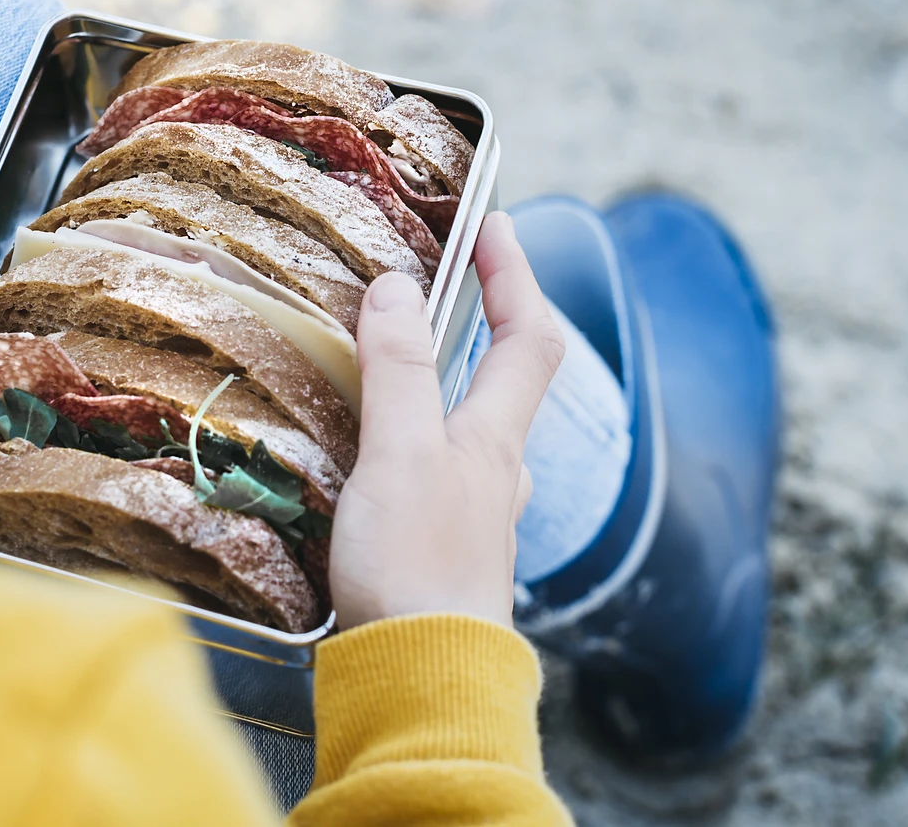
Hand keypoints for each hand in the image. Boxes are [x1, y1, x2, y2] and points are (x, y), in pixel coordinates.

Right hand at [329, 212, 566, 629]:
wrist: (420, 683)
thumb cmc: (418, 569)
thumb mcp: (401, 454)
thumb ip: (399, 371)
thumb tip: (398, 286)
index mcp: (495, 440)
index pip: (529, 337)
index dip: (518, 275)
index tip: (494, 224)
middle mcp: (496, 476)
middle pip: (509, 384)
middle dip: (487, 324)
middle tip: (449, 283)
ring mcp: (472, 520)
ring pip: (473, 434)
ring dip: (448, 386)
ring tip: (398, 361)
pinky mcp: (439, 558)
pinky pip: (438, 477)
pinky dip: (417, 444)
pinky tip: (378, 458)